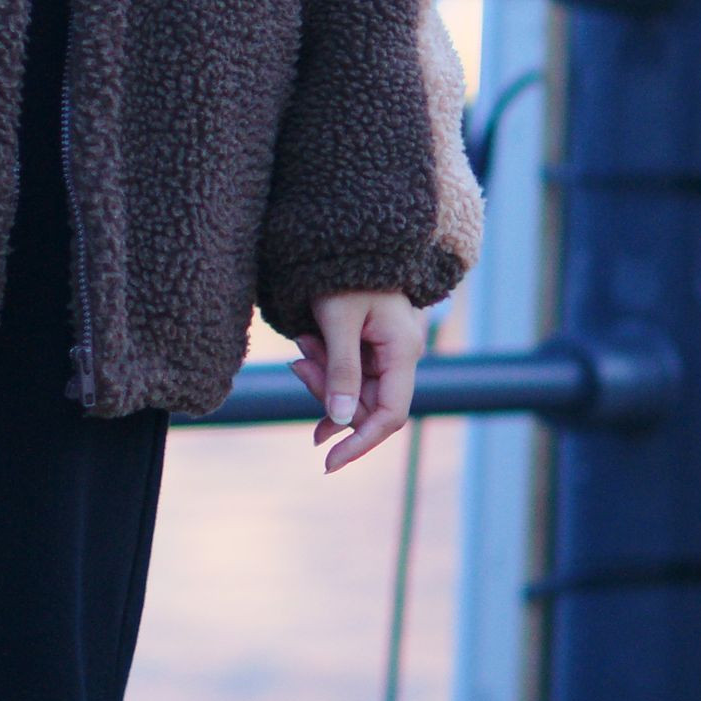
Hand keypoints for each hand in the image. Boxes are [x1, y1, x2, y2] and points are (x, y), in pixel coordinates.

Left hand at [289, 290, 427, 473]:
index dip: (360, 443)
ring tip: (303, 341)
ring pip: (353, 389)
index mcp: (403, 351)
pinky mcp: (371, 344)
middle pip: (366, 403)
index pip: (389, 416)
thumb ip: (341, 371)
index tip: (328, 463)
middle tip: (298, 360)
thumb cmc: (344, 273)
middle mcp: (401, 355)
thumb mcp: (338, 320)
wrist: (347, 237)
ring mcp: (387, 351)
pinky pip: (349, 373)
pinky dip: (324, 371)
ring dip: (322, 376)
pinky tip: (302, 361)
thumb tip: (340, 422)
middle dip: (328, 394)